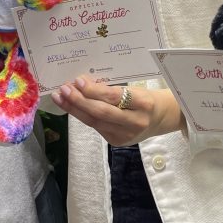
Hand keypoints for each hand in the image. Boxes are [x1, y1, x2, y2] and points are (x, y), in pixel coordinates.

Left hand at [51, 77, 184, 145]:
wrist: (162, 118)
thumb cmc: (146, 99)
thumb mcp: (134, 89)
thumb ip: (111, 90)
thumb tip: (82, 83)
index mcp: (143, 103)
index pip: (114, 97)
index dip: (93, 90)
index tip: (78, 81)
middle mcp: (135, 121)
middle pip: (101, 112)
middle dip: (79, 100)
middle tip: (64, 89)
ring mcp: (125, 135)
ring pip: (95, 122)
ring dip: (75, 109)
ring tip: (61, 98)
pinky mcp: (117, 142)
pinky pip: (96, 127)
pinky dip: (83, 116)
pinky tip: (72, 107)